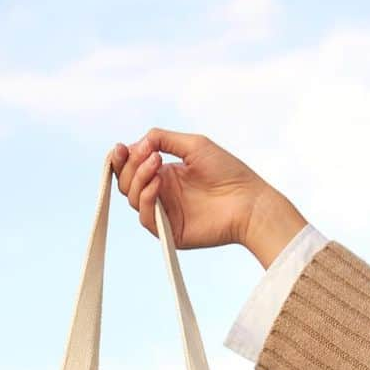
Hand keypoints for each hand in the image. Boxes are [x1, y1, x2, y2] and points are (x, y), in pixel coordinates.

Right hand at [108, 128, 307, 267]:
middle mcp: (162, 194)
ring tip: (157, 163)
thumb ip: (163, 138)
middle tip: (148, 154)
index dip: (122, 158)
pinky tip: (159, 182)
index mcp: (166, 174)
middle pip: (127, 182)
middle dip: (129, 166)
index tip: (120, 148)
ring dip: (138, 177)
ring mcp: (165, 213)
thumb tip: (136, 143)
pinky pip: (146, 217)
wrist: (249, 201)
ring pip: (132, 198)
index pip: (133, 167)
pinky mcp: (170, 231)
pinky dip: (147, 197)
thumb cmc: (228, 172)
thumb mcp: (194, 145)